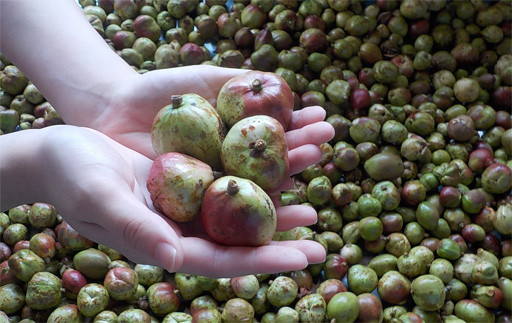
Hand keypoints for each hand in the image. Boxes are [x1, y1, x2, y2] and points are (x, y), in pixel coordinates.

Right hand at [30, 123, 331, 276]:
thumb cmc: (72, 175)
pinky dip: (255, 175)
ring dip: (276, 205)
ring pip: (238, 210)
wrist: (62, 149)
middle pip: (238, 239)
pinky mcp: (186, 175)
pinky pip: (227, 178)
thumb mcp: (100, 198)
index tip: (302, 259)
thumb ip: (136, 228)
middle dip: (281, 241)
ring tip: (313, 200)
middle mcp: (181, 227)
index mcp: (165, 243)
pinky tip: (280, 166)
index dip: (263, 261)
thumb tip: (175, 259)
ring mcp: (186, 201)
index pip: (221, 260)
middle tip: (321, 242)